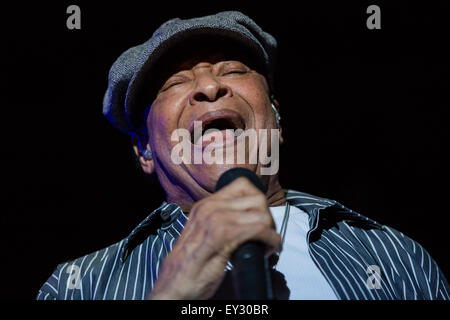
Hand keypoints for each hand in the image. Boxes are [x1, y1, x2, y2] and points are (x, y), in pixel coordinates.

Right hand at [146, 177, 280, 299]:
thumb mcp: (201, 235)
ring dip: (271, 230)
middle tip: (266, 234)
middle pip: (256, 197)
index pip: (242, 185)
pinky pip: (259, 229)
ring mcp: (216, 220)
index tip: (260, 218)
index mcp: (205, 205)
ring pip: (261, 213)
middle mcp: (210, 208)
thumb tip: (242, 220)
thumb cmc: (188, 267)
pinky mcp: (224, 236)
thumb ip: (218, 222)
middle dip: (267, 216)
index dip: (258, 202)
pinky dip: (271, 240)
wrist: (172, 286)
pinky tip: (268, 250)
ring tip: (267, 244)